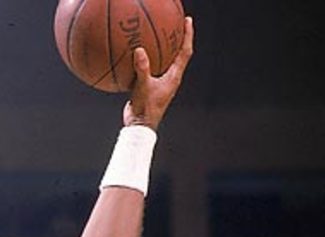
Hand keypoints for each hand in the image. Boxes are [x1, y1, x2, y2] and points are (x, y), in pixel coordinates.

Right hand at [124, 15, 193, 131]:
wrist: (139, 127)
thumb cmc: (145, 110)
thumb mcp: (143, 87)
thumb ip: (142, 68)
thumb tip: (139, 50)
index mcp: (174, 77)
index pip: (184, 52)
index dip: (187, 35)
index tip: (187, 22)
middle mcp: (170, 79)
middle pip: (177, 53)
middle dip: (178, 37)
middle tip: (176, 23)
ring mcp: (161, 83)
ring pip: (164, 61)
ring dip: (163, 48)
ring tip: (158, 35)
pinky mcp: (151, 87)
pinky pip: (150, 68)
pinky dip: (146, 60)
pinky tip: (136, 54)